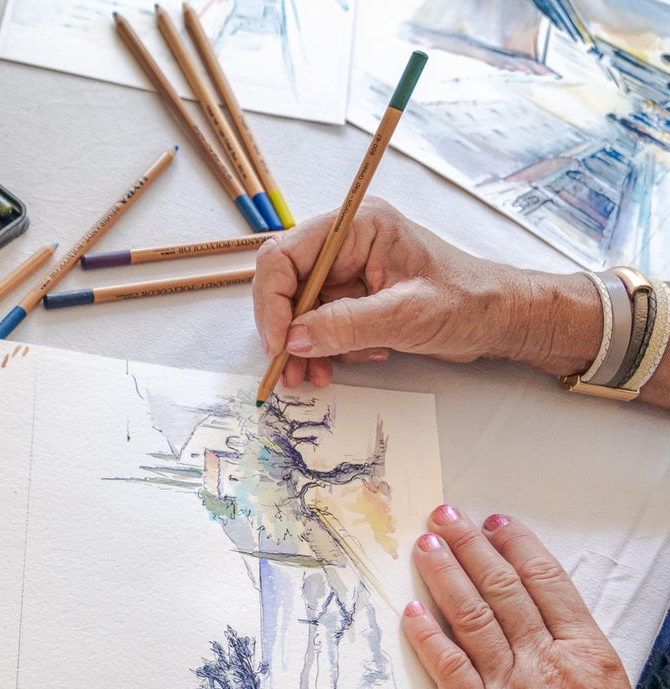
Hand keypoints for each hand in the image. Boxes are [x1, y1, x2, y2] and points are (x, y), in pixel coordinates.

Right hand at [252, 198, 599, 387]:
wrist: (500, 319)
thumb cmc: (469, 302)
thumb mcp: (406, 315)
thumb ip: (346, 325)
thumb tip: (295, 338)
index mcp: (358, 227)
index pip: (286, 255)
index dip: (272, 301)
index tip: (278, 342)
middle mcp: (348, 244)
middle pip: (287, 284)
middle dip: (286, 330)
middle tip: (289, 368)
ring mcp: (350, 272)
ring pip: (300, 311)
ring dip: (303, 347)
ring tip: (314, 377)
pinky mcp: (356, 299)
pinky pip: (321, 325)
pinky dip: (324, 351)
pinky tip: (345, 363)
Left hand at [401, 505, 669, 688]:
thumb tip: (588, 682)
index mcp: (591, 658)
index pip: (549, 584)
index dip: (519, 547)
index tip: (498, 524)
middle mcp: (549, 665)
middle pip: (503, 589)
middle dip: (471, 547)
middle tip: (446, 518)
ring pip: (471, 618)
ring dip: (444, 577)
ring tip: (425, 545)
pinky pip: (448, 671)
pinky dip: (426, 638)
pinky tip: (409, 613)